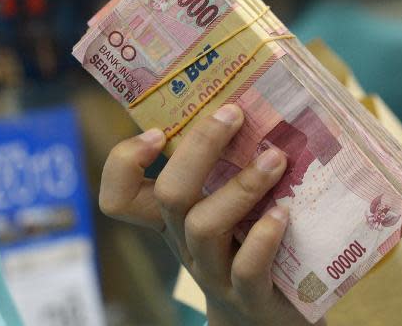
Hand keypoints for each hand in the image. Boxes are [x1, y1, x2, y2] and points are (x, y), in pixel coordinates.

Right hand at [99, 104, 325, 325]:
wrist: (265, 317)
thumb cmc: (245, 244)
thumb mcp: (223, 204)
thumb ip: (226, 165)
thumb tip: (254, 97)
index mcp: (170, 218)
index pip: (118, 196)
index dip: (124, 162)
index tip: (157, 133)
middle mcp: (183, 241)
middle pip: (169, 194)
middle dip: (199, 148)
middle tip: (232, 114)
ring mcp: (212, 272)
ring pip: (204, 225)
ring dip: (241, 187)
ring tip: (275, 159)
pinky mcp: (248, 297)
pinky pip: (246, 268)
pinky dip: (263, 236)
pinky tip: (283, 213)